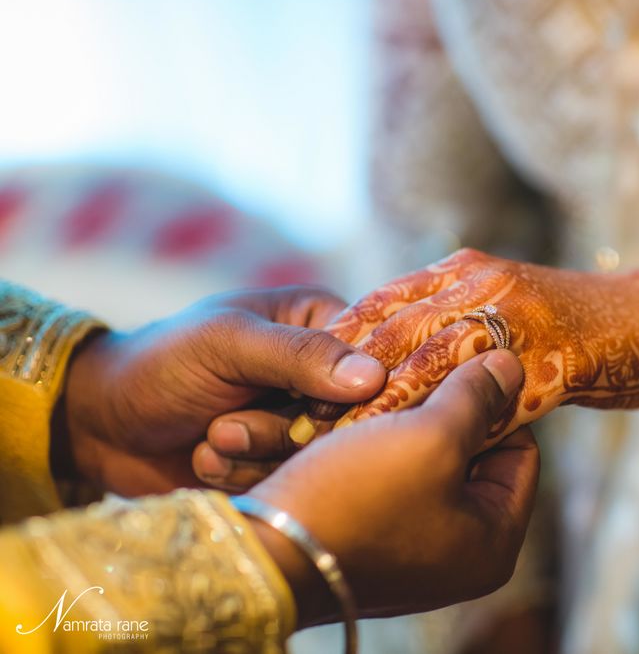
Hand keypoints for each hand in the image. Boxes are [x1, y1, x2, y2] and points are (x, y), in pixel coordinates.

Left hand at [58, 286, 386, 496]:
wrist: (99, 422)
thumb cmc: (161, 362)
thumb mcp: (228, 343)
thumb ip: (299, 354)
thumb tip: (374, 377)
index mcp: (321, 322)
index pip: (375, 360)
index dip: (348, 394)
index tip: (310, 410)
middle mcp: (320, 372)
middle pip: (350, 418)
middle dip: (284, 431)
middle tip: (228, 426)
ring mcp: (301, 420)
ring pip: (318, 457)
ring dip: (255, 454)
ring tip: (212, 437)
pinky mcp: (279, 463)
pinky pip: (289, 482)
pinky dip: (242, 475)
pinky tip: (207, 458)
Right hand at [248, 350, 537, 624]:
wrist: (265, 552)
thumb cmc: (357, 498)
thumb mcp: (431, 437)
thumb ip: (478, 397)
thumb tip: (511, 366)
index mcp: (493, 544)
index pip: (523, 453)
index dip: (497, 403)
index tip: (468, 365)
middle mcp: (461, 555)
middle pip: (475, 459)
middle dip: (450, 412)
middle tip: (426, 369)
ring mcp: (414, 552)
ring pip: (428, 465)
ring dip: (410, 424)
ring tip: (391, 387)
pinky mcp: (372, 542)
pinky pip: (392, 481)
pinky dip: (381, 448)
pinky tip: (363, 416)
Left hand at [319, 248, 638, 447]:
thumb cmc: (572, 324)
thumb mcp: (502, 307)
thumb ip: (451, 326)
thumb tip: (390, 369)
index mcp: (460, 268)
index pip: (379, 304)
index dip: (335, 347)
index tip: (292, 387)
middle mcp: (477, 281)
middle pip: (389, 332)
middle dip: (340, 381)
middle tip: (293, 425)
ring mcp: (512, 313)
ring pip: (425, 364)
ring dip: (376, 409)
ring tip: (333, 448)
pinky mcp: (545, 352)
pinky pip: (480, 398)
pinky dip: (440, 430)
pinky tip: (413, 460)